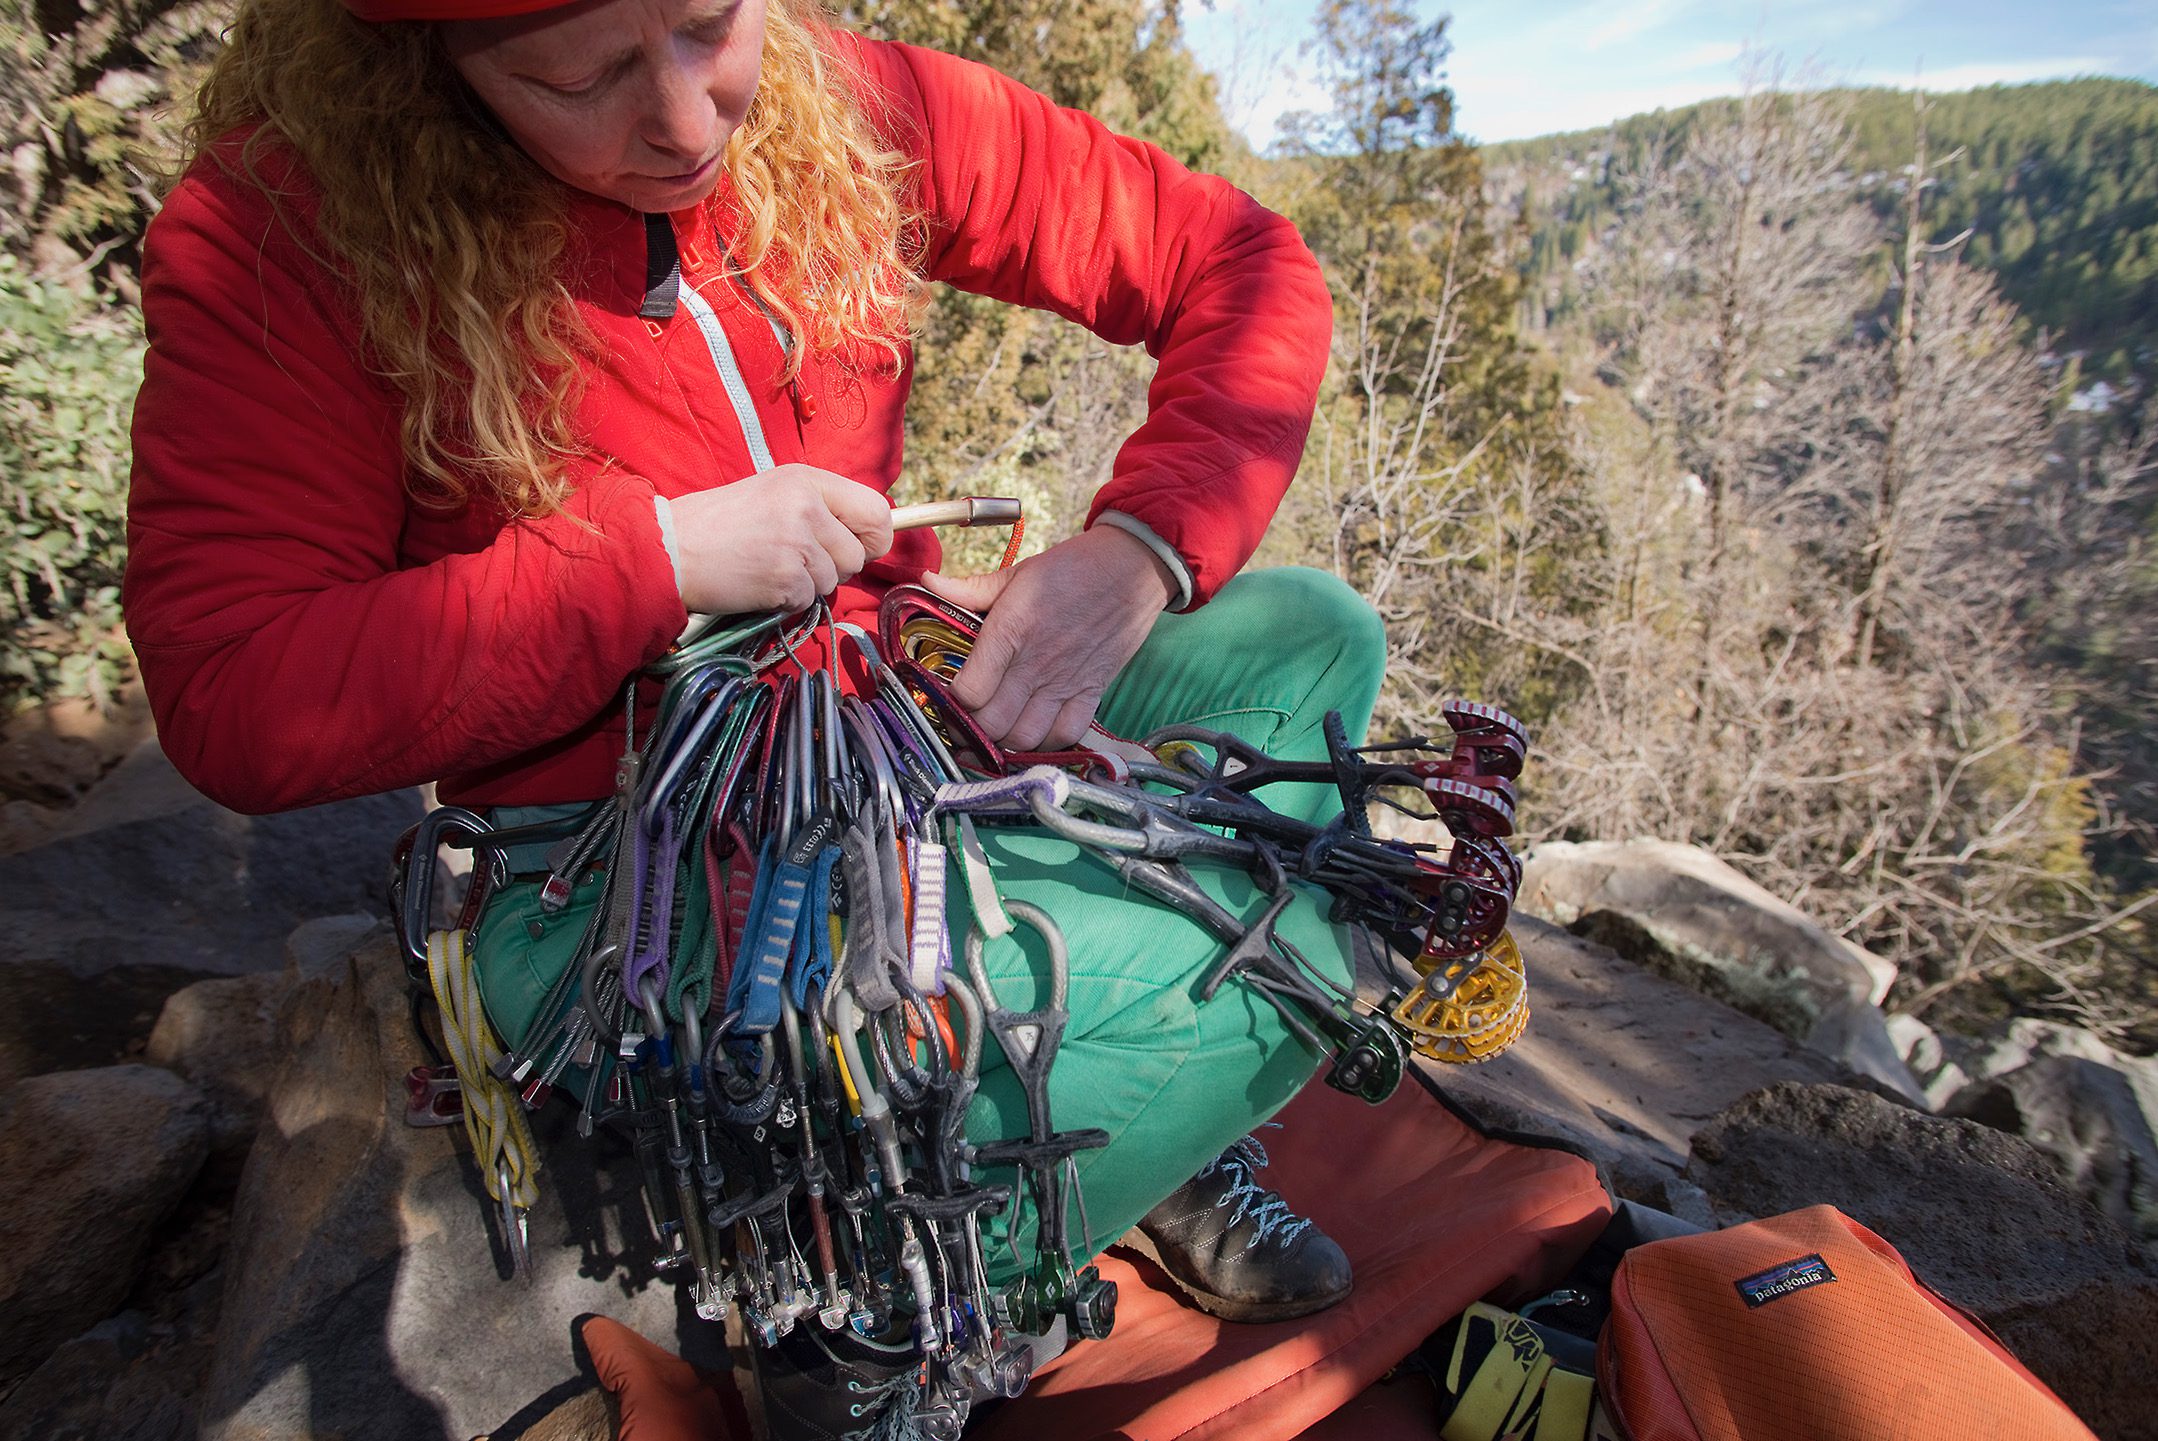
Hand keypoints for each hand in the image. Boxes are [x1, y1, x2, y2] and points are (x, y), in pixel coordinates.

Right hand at [668, 465, 893, 614]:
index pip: (877, 510)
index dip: (873, 536)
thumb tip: (867, 537)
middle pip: (857, 554)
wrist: (670, 548)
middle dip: (834, 566)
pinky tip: (759, 581)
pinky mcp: (784, 578)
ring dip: (807, 584)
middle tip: (795, 559)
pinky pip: (808, 600)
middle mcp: (806, 506)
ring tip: (769, 566)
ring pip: (834, 580)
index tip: (856, 546)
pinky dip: (787, 599)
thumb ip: (820, 508)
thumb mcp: (773, 494)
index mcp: (806, 480)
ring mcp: (796, 543)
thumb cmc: (720, 523)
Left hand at [920, 526, 1176, 752]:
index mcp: (1010, 631)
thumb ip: (968, 588)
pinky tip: (1034, 731)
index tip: (946, 695)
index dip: (951, 701)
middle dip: (972, 729)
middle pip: (992, 723)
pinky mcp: (1092, 691)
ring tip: (996, 729)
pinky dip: (1046, 743)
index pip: (969, 691)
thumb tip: (926, 581)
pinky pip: (1066, 735)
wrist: (1130, 569)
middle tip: (965, 720)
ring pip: (1025, 737)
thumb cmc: (1070, 568)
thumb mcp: (1016, 573)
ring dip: (1006, 741)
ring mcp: (1065, 682)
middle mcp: (1035, 664)